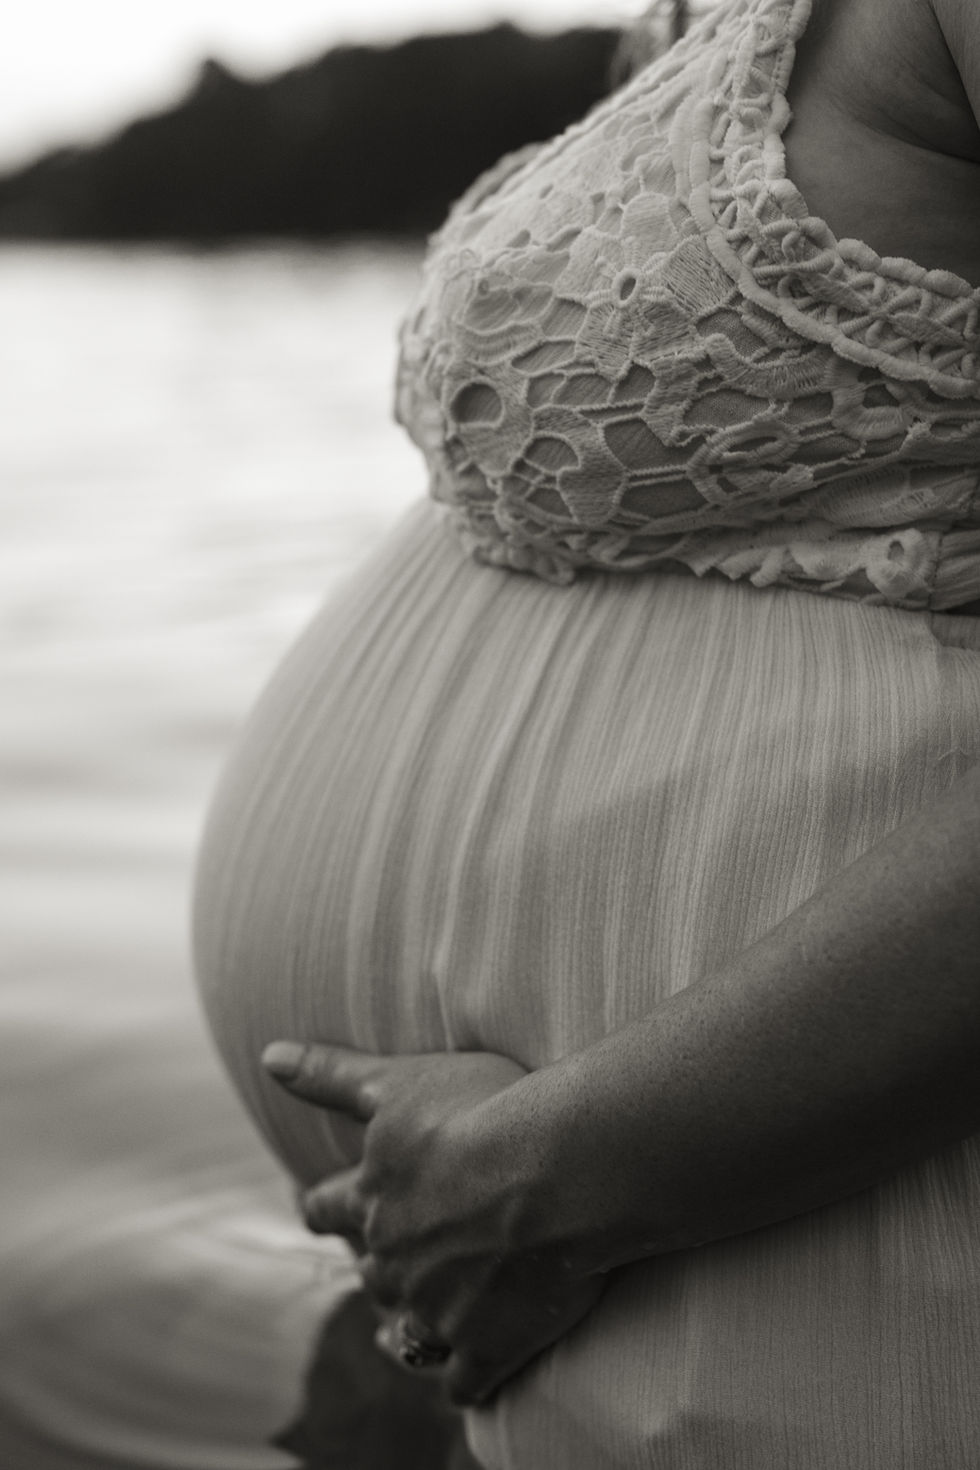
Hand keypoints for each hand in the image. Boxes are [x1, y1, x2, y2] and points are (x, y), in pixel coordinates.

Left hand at [261, 1041, 605, 1405]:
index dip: (322, 1206)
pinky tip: (469, 1377)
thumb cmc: (483, 1110)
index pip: (326, 1206)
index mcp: (371, 1197)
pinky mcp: (486, 1346)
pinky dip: (463, 1378)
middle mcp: (393, 1259)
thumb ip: (331, 1074)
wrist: (555, 1170)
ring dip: (409, 1329)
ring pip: (407, 1332)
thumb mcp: (399, 1081)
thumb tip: (267, 1058)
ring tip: (412, 1332)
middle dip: (377, 1265)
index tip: (315, 1208)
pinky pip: (462, 1381)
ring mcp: (437, 1309)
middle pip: (370, 1271)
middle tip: (386, 1263)